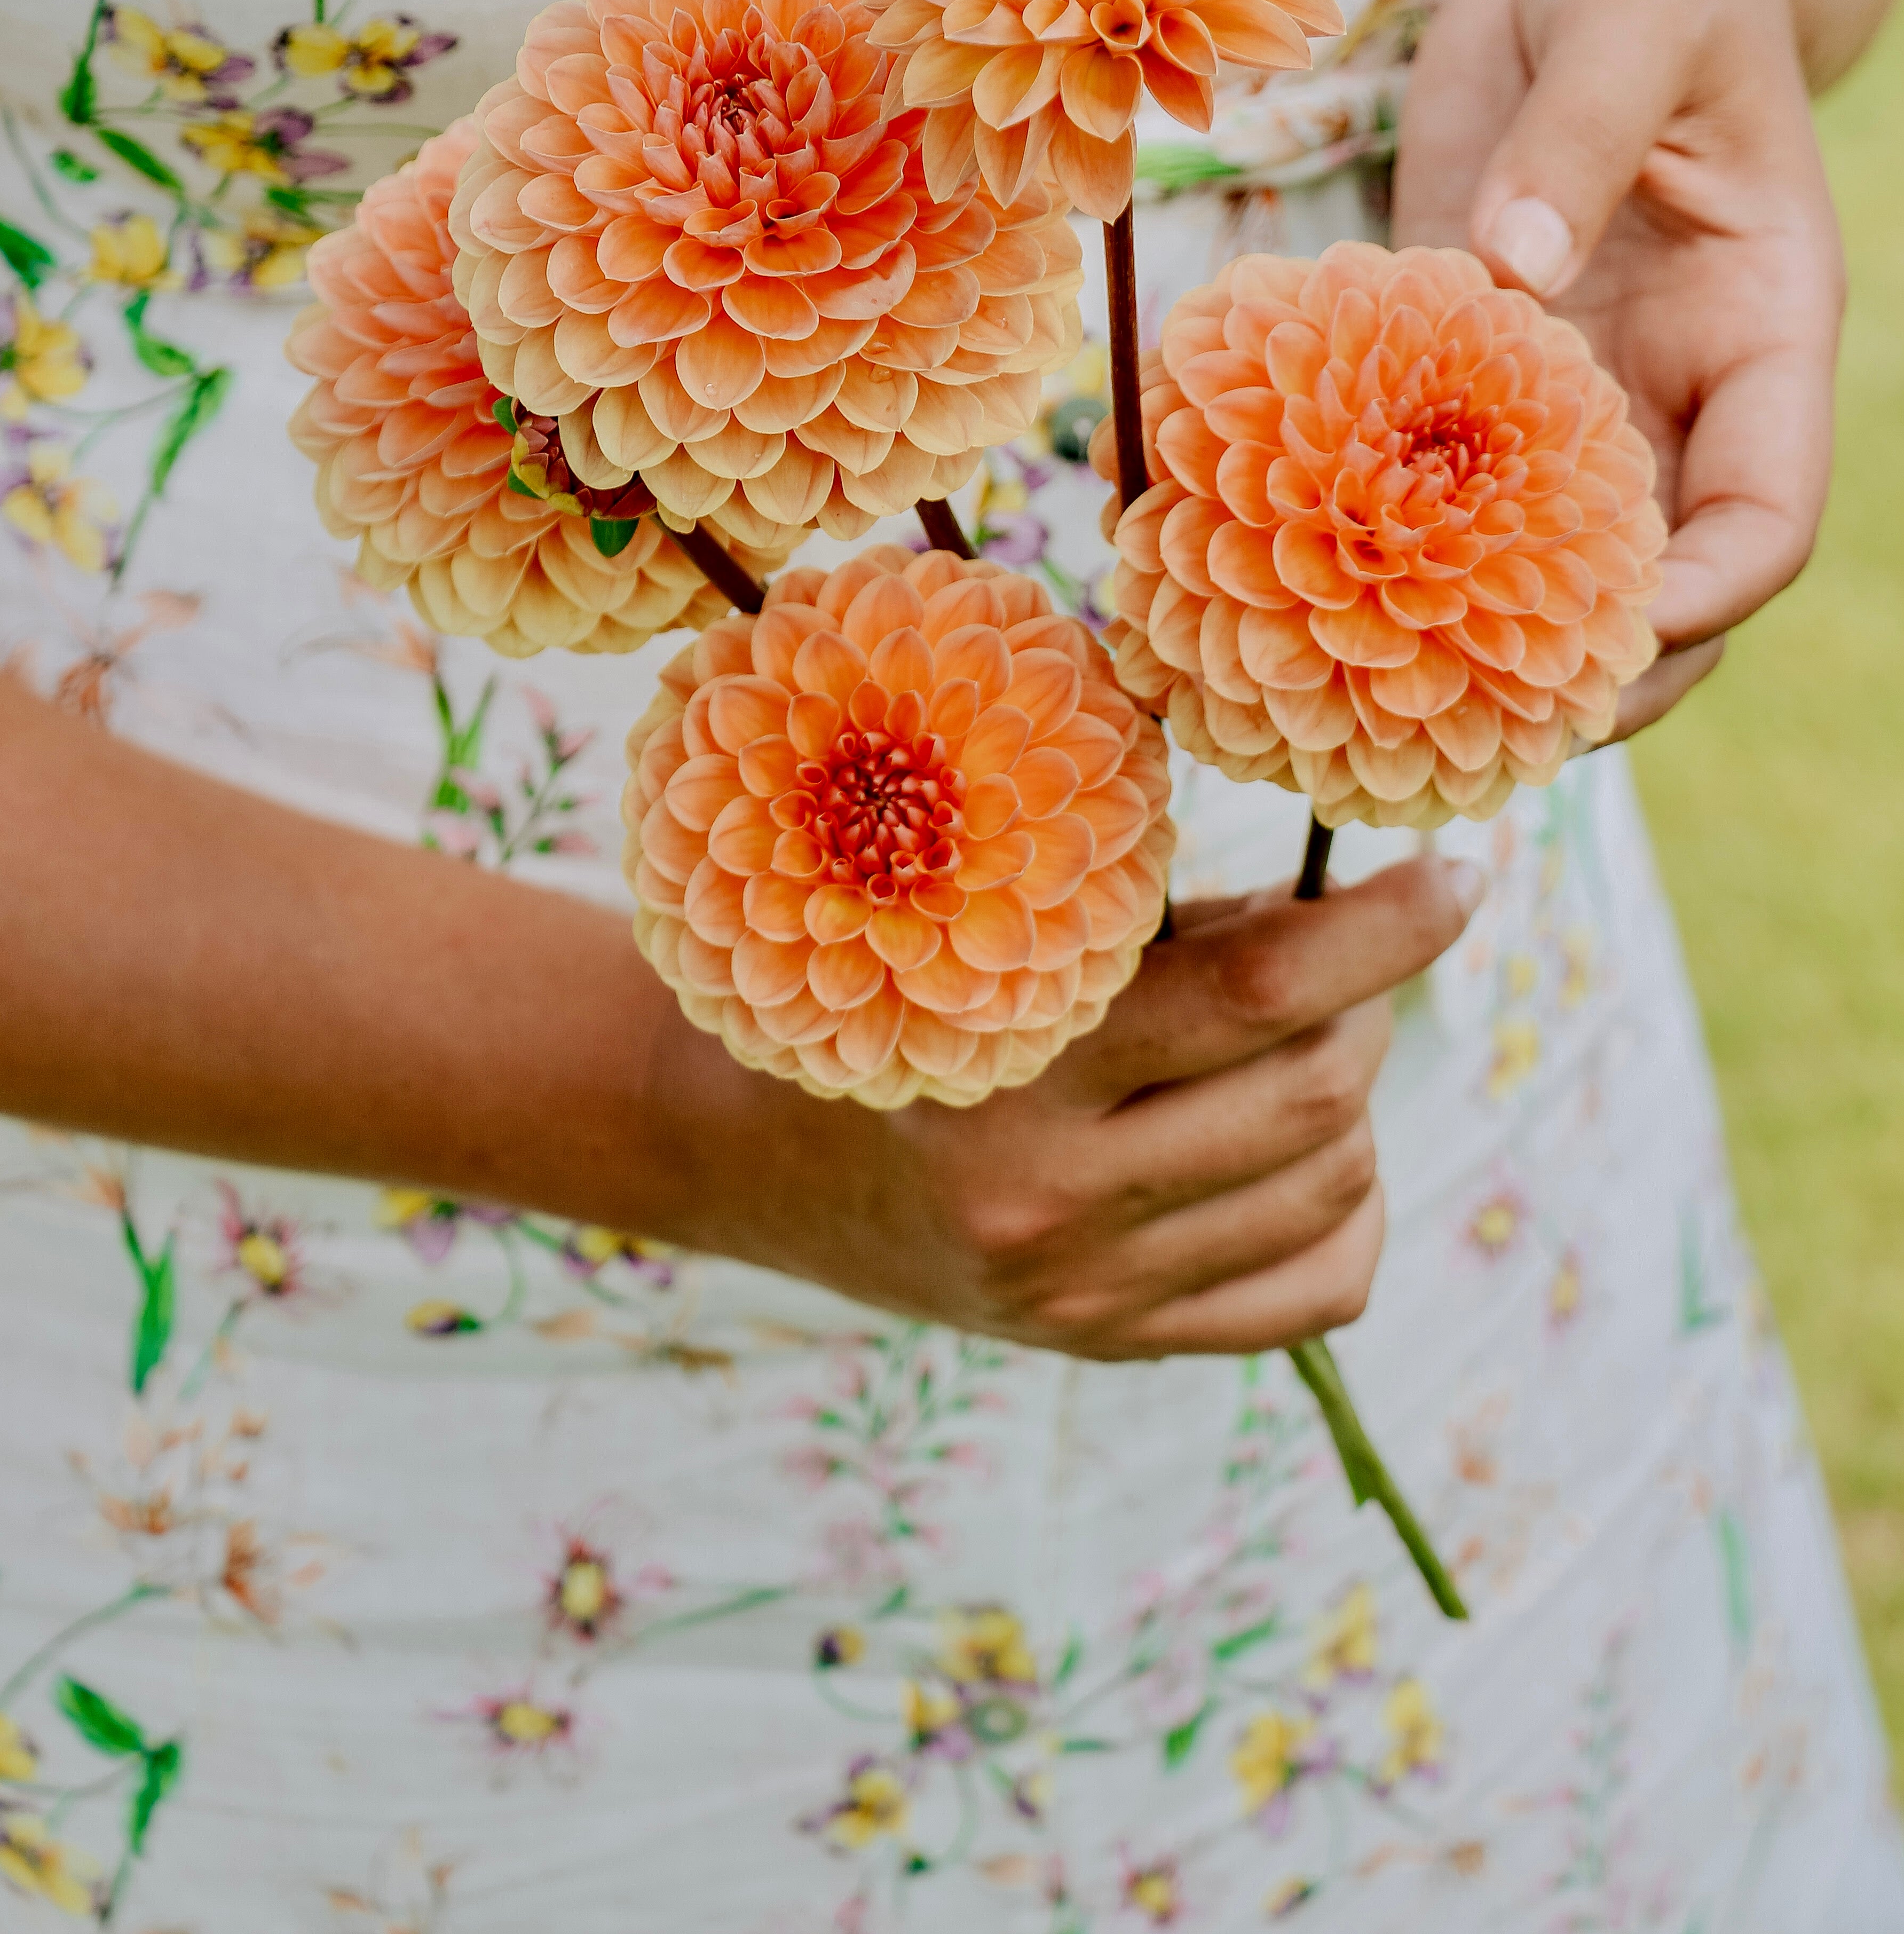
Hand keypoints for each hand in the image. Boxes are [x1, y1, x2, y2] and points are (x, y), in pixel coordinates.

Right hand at [641, 852, 1480, 1357]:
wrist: (758, 1156)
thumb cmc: (905, 993)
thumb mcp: (1012, 934)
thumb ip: (1174, 928)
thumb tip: (1342, 910)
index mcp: (1015, 1062)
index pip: (1258, 992)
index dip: (1383, 927)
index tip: (1459, 874)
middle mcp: (1049, 1196)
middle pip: (1314, 1095)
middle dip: (1364, 1007)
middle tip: (1343, 960)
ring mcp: (1084, 1291)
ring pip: (1335, 1184)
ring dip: (1352, 1098)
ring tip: (1296, 1047)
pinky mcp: (1111, 1344)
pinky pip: (1322, 1287)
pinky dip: (1350, 1206)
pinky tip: (1299, 1152)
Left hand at [1395, 0, 1843, 735]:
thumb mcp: (1631, 12)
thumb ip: (1583, 128)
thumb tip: (1516, 266)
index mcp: (1763, 335)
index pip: (1762, 518)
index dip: (1698, 597)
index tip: (1607, 644)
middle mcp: (1676, 394)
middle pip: (1652, 589)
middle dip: (1572, 673)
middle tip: (1450, 728)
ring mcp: (1572, 398)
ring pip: (1531, 561)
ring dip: (1453, 631)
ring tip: (1339, 690)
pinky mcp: (1467, 374)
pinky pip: (1425, 475)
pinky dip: (1359, 524)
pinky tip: (1256, 555)